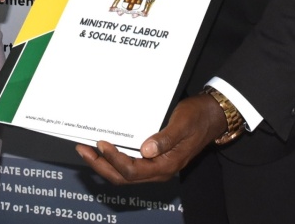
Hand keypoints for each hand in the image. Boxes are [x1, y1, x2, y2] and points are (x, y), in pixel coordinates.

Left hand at [76, 93, 225, 183]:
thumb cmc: (197, 118)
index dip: (114, 159)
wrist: (212, 117)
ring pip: (124, 174)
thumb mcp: (182, 125)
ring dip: (104, 164)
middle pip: (123, 177)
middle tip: (83, 149)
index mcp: (165, 166)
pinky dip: (114, 160)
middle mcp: (159, 171)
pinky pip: (130, 166)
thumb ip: (165, 138)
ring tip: (87, 150)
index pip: (132, 171)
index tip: (102, 144)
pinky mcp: (154, 160)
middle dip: (100, 165)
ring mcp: (156, 167)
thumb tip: (146, 150)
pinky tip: (105, 150)